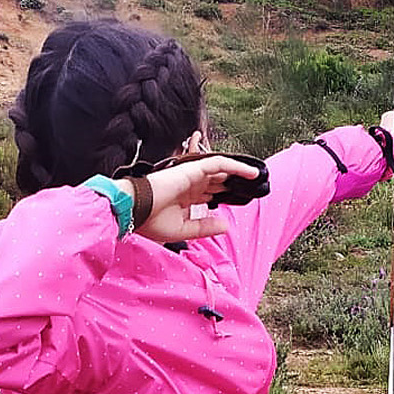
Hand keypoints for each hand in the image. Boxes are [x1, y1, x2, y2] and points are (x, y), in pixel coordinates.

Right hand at [116, 151, 265, 241]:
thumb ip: (205, 227)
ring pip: (222, 170)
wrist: (133, 211)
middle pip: (221, 181)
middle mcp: (191, 185)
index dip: (230, 197)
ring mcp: (192, 176)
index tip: (246, 201)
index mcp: (187, 199)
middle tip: (258, 189)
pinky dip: (235, 166)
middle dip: (238, 185)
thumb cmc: (150, 222)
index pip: (213, 194)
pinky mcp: (192, 169)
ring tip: (260, 177)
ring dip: (241, 173)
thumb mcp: (185, 230)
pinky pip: (218, 163)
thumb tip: (226, 226)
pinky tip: (251, 172)